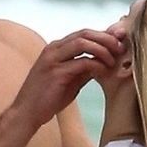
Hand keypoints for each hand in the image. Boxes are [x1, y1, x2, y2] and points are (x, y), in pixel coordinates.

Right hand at [11, 28, 125, 130]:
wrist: (26, 114)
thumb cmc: (47, 99)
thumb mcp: (70, 80)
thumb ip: (84, 69)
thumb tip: (104, 62)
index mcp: (56, 48)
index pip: (84, 33)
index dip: (104, 35)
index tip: (120, 40)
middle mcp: (54, 49)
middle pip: (85, 33)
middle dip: (106, 38)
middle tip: (121, 48)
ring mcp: (53, 59)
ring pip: (83, 42)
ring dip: (103, 49)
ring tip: (114, 60)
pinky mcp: (56, 72)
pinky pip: (82, 62)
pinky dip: (97, 64)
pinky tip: (105, 71)